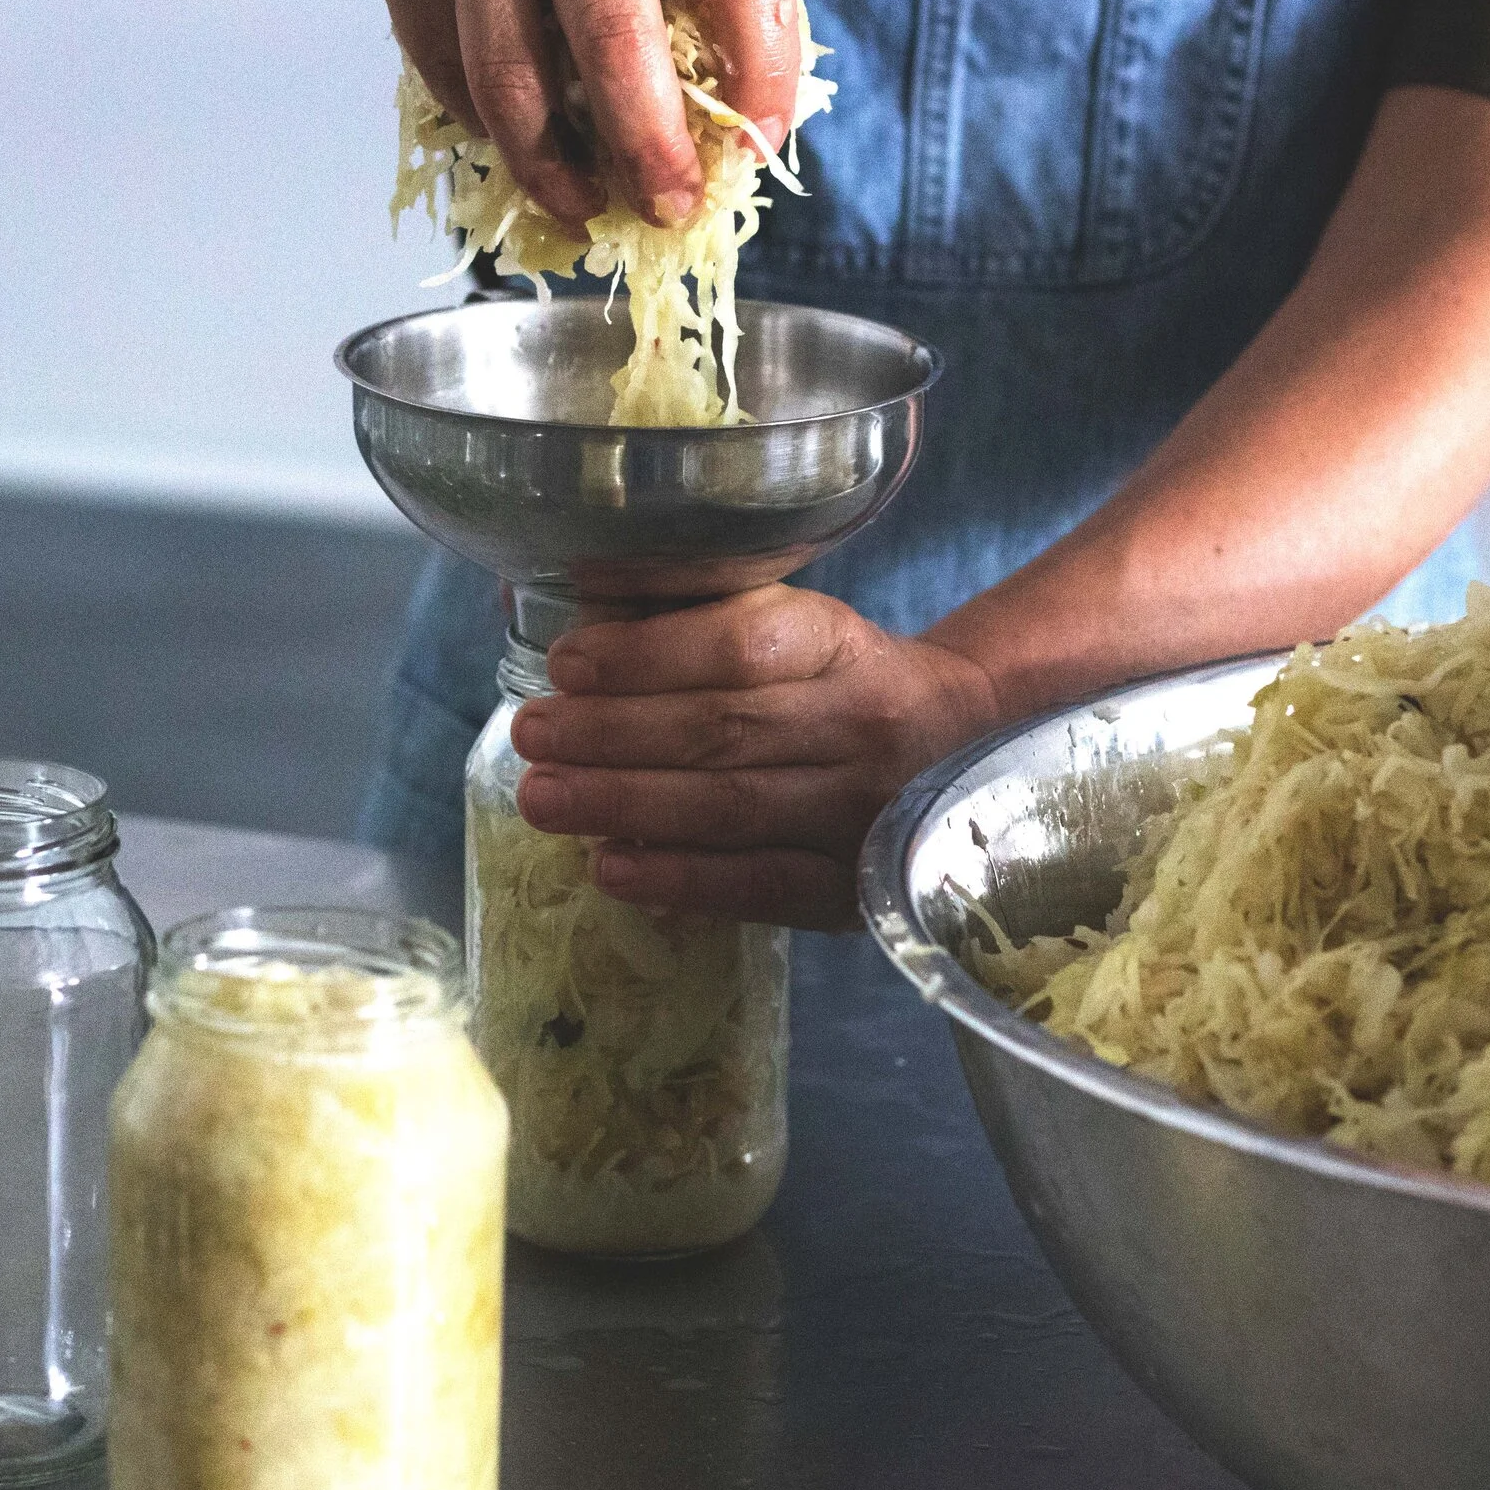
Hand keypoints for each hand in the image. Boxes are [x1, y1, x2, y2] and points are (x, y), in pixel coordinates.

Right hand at [340, 0, 802, 226]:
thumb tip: (735, 99)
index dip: (764, 81)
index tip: (760, 142)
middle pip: (619, 52)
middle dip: (650, 158)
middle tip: (667, 208)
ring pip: (511, 86)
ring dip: (553, 169)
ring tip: (581, 202)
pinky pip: (441, 66)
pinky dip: (481, 118)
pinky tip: (511, 132)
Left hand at [509, 587, 1003, 930]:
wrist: (957, 743)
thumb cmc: (834, 678)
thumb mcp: (786, 624)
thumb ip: (686, 614)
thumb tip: (569, 602)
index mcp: (838, 643)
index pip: (745, 645)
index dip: (650, 655)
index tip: (568, 663)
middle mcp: (860, 724)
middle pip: (726, 730)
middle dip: (613, 735)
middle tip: (532, 736)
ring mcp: (861, 813)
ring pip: (732, 808)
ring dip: (626, 804)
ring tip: (543, 798)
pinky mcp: (851, 888)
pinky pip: (758, 886)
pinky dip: (680, 879)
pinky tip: (610, 870)